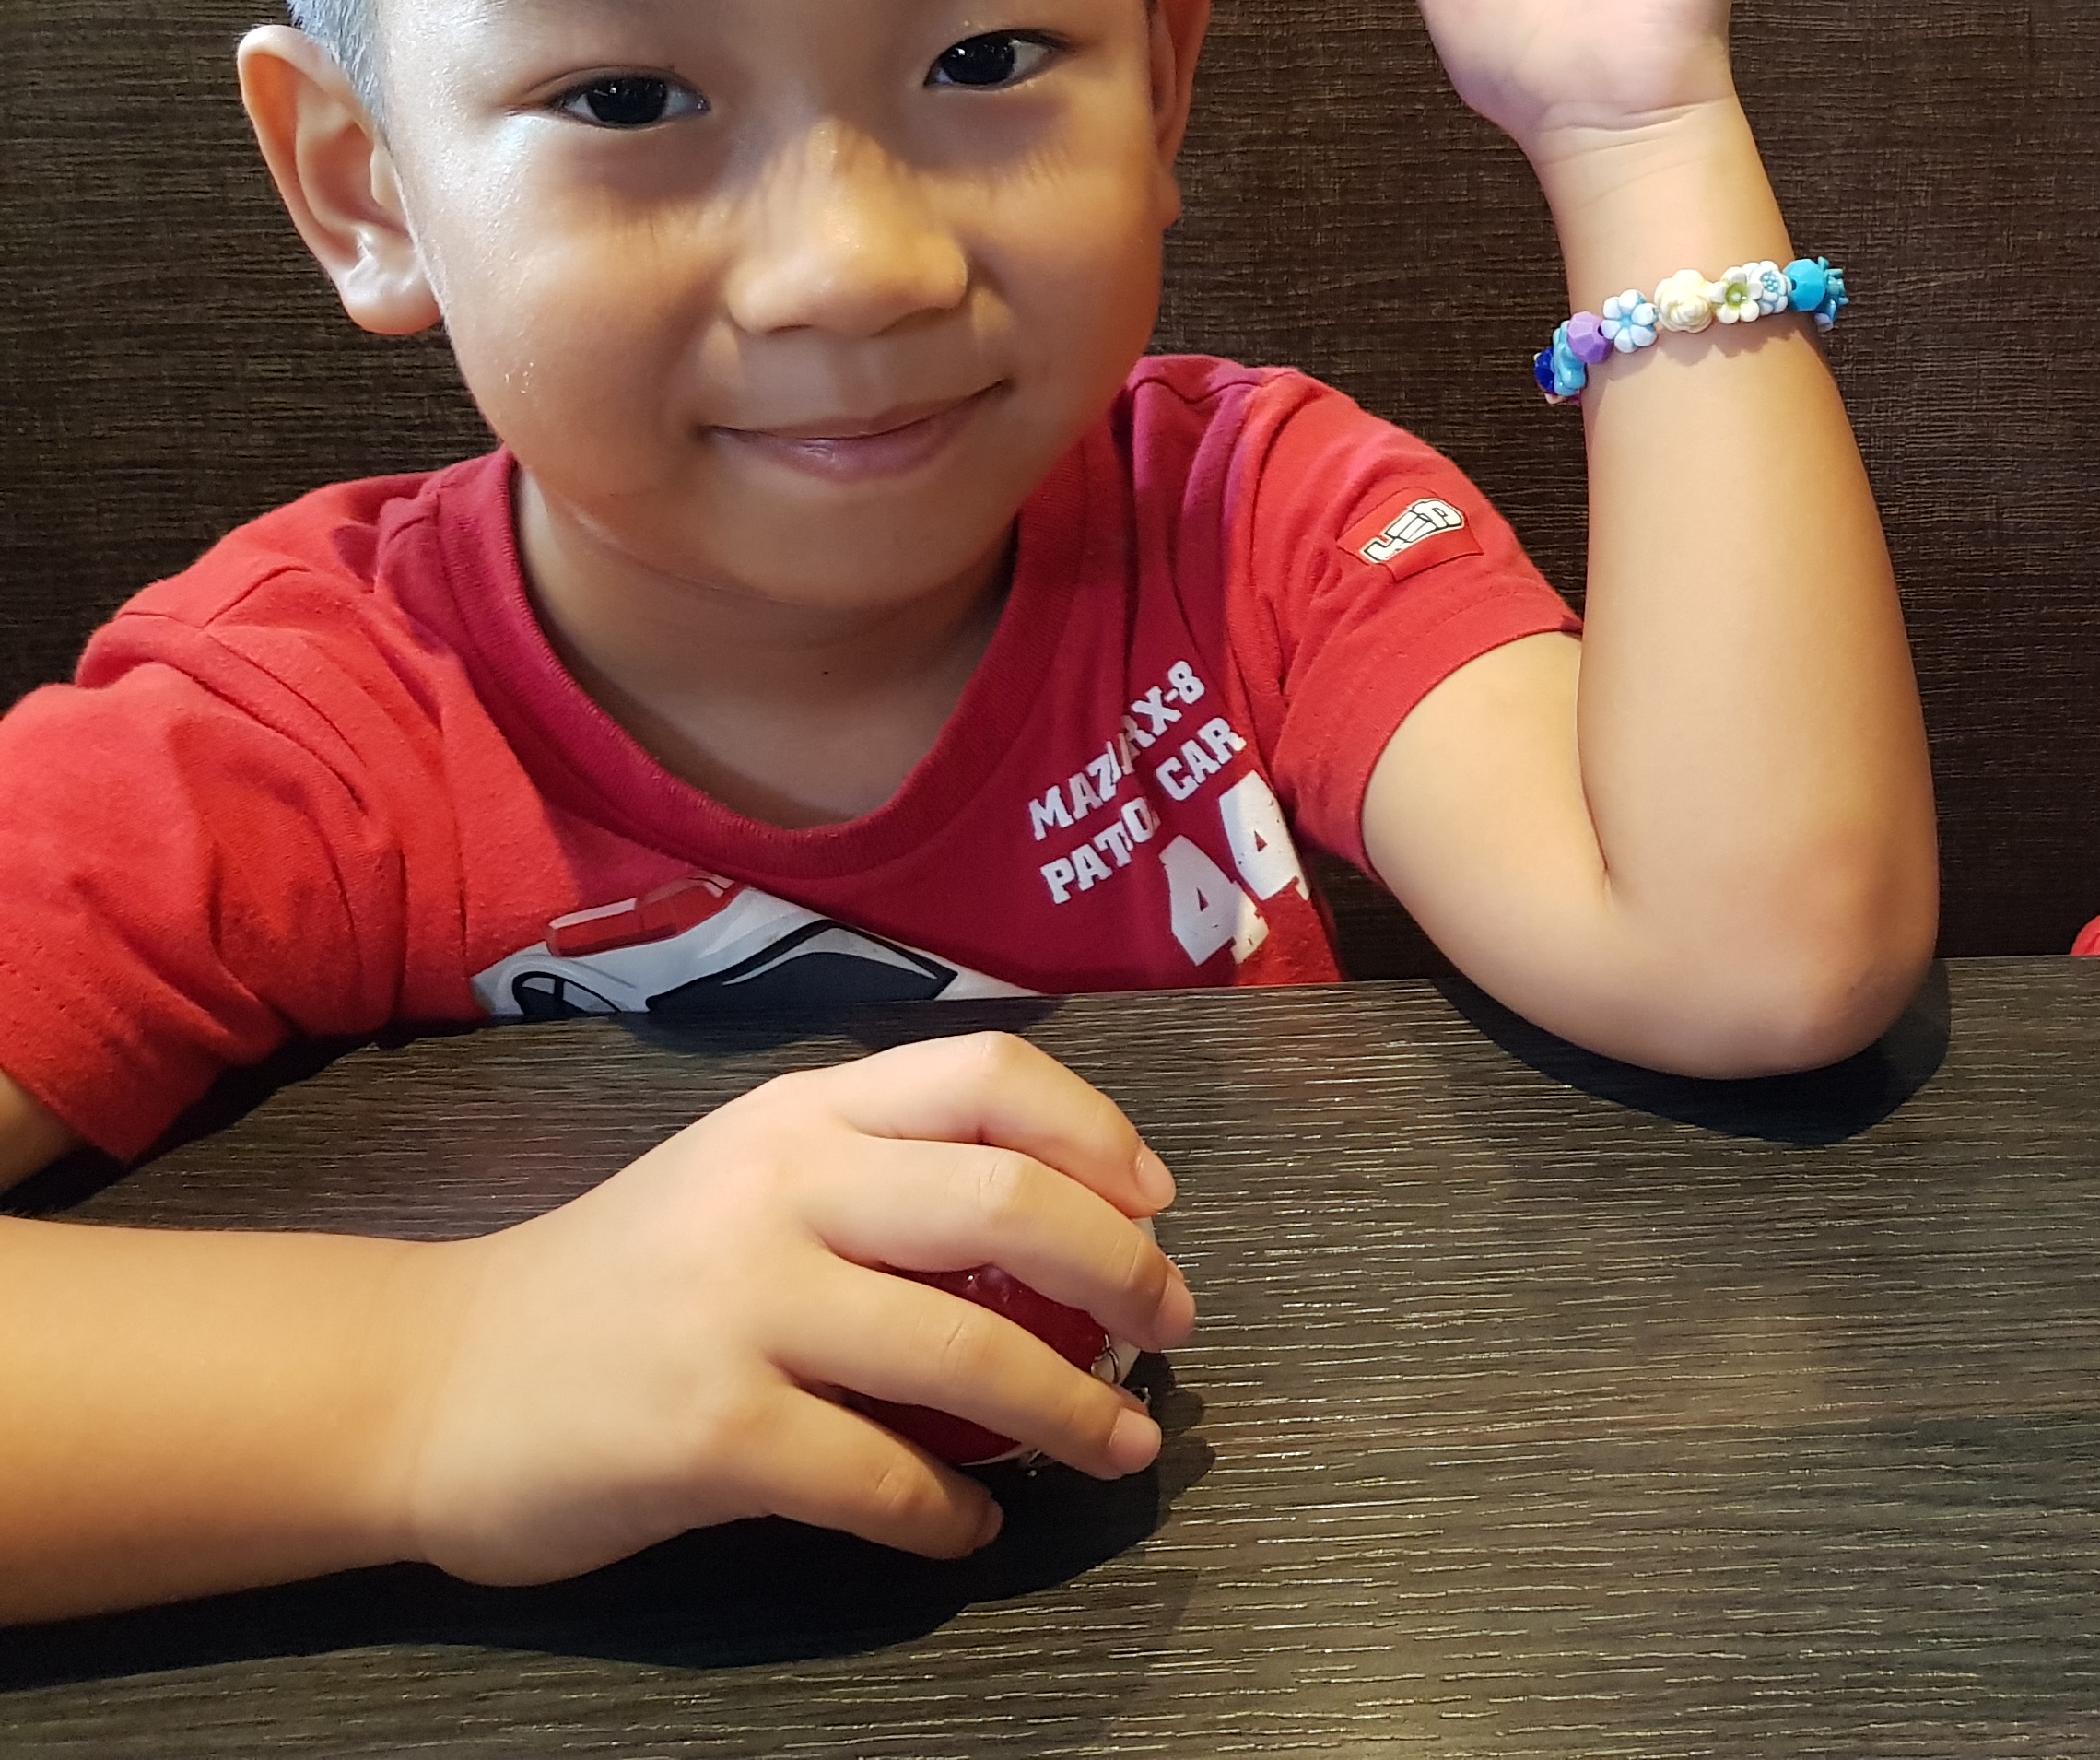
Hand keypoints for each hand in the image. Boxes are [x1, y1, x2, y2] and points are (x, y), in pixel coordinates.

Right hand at [393, 1033, 1192, 1584]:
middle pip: (1008, 1202)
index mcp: (801, 1113)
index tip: (1154, 1205)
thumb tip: (1061, 1235)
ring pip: (967, 1349)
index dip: (1099, 1135)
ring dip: (1071, 1410)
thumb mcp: (742, 1181)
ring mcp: (742, 1307)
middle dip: (1122, 1272)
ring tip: (1118, 1444)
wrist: (428, 1380)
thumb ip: (875, 1178)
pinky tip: (970, 1529)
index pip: (990, 1074)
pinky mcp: (710, 1432)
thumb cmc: (616, 1282)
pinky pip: (881, 1478)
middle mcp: (779, 1187)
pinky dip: (950, 1514)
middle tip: (1168, 1330)